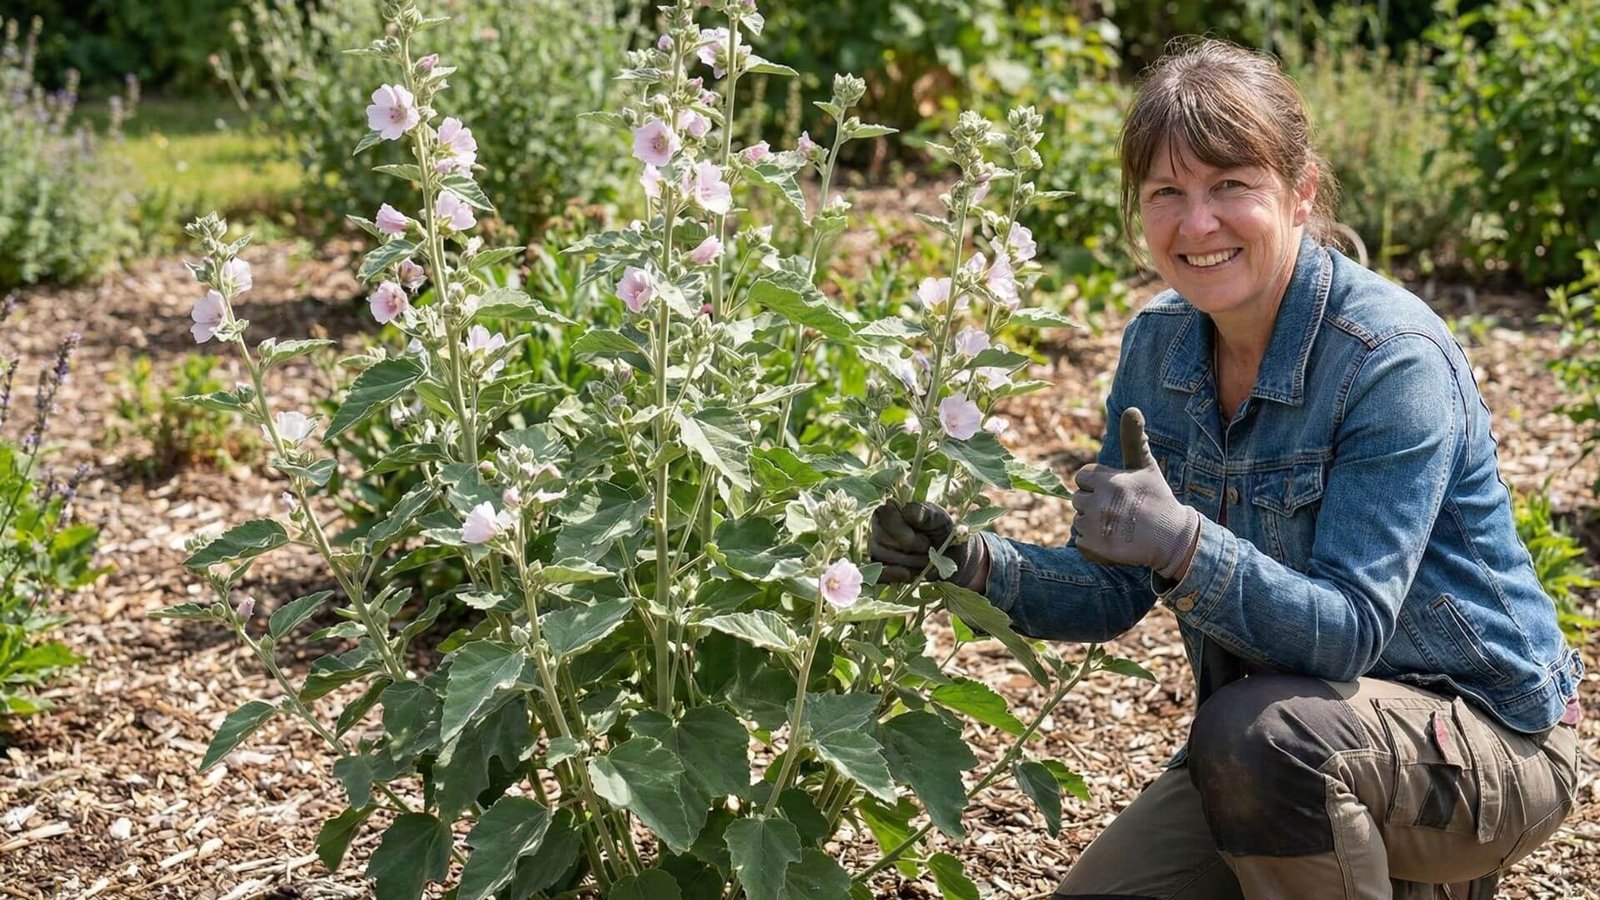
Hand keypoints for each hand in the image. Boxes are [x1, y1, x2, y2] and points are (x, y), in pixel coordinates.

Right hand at [869, 501, 986, 588]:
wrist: (949, 558)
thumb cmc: (941, 532)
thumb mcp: (940, 520)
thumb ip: (926, 514)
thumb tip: (908, 512)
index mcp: (892, 509)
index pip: (884, 514)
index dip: (902, 529)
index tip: (925, 537)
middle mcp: (879, 526)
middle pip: (882, 537)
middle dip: (910, 546)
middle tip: (928, 548)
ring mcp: (877, 547)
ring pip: (881, 554)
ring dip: (908, 560)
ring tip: (925, 560)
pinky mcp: (880, 567)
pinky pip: (877, 572)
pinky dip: (892, 574)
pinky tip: (907, 574)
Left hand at [1071, 408, 1199, 577]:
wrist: (1173, 539)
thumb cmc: (1158, 499)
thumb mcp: (1146, 468)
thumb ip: (1134, 439)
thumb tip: (1131, 409)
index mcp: (1109, 480)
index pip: (1082, 477)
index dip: (1095, 484)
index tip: (1114, 492)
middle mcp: (1100, 501)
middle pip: (1077, 499)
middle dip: (1093, 503)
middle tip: (1117, 510)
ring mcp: (1096, 525)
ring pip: (1077, 520)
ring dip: (1092, 523)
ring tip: (1117, 525)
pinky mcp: (1095, 547)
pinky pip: (1080, 542)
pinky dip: (1092, 543)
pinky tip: (1113, 540)